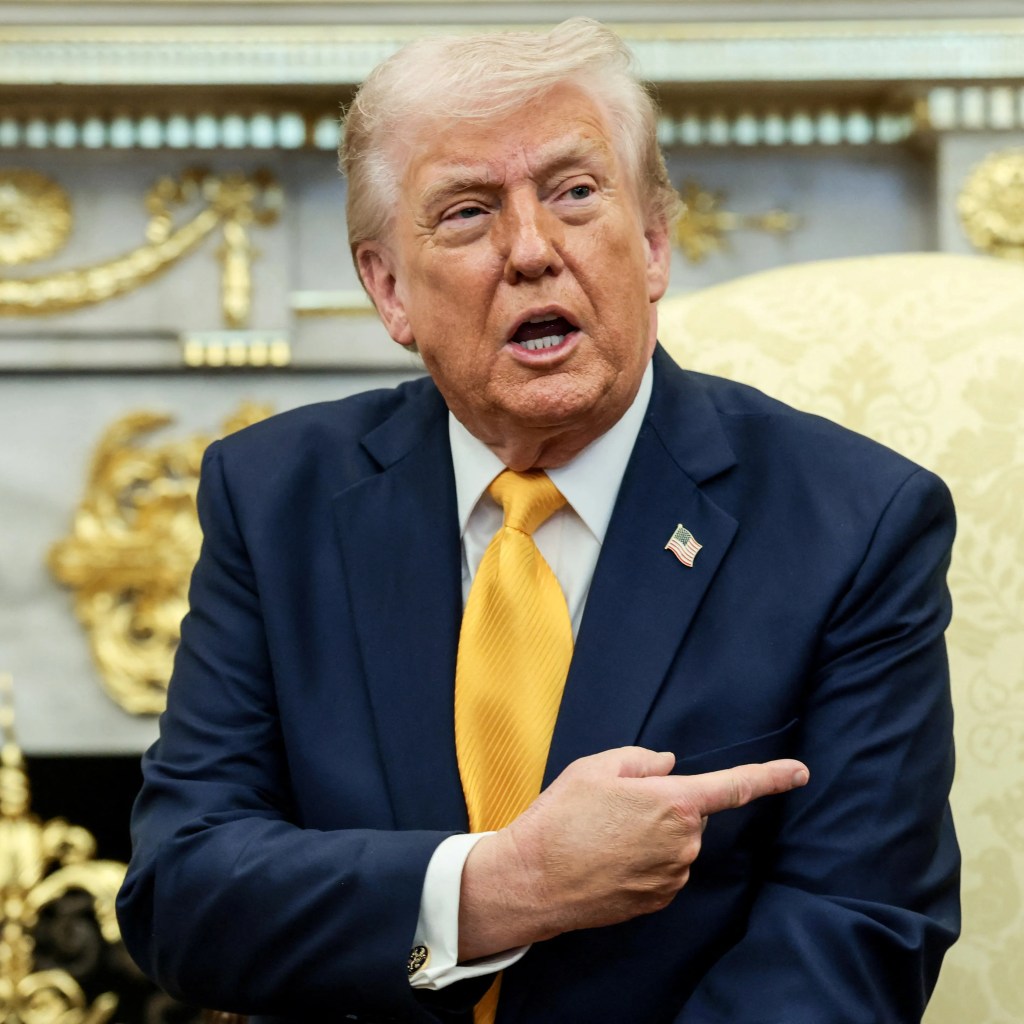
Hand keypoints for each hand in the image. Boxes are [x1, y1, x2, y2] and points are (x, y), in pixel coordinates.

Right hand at [458, 747, 807, 959]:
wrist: (535, 878)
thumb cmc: (563, 816)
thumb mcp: (596, 767)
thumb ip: (641, 759)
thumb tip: (668, 766)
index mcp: (674, 802)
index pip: (734, 785)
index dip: (771, 776)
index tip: (800, 771)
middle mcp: (683, 843)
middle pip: (689, 813)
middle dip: (662, 804)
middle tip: (614, 806)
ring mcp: (672, 876)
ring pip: (675, 843)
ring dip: (651, 834)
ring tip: (602, 834)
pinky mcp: (657, 899)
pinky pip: (662, 869)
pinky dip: (643, 860)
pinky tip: (607, 858)